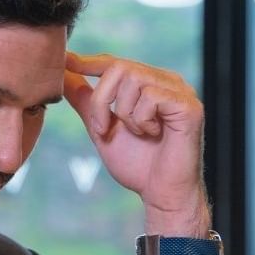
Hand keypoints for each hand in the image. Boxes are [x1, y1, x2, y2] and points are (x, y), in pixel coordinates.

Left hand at [64, 52, 210, 254]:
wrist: (161, 194)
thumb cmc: (137, 165)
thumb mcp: (103, 129)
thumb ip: (87, 102)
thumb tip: (65, 74)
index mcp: (149, 85)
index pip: (116, 63)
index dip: (90, 62)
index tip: (67, 60)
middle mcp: (166, 82)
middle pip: (119, 66)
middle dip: (101, 99)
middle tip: (101, 129)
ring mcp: (181, 91)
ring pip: (133, 79)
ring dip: (123, 114)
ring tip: (136, 134)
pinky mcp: (189, 105)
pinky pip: (151, 97)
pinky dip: (142, 120)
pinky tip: (153, 135)